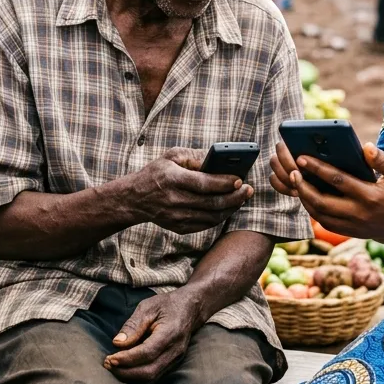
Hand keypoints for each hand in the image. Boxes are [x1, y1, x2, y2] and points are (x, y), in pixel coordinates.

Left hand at [104, 289, 203, 381]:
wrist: (191, 308)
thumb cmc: (168, 305)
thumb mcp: (148, 307)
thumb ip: (133, 325)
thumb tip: (117, 343)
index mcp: (171, 333)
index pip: (147, 353)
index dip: (127, 359)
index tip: (110, 358)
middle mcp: (175, 350)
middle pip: (149, 372)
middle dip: (125, 372)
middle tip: (107, 364)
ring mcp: (176, 359)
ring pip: (151, 378)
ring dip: (129, 377)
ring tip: (113, 367)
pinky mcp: (173, 364)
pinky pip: (154, 377)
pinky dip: (137, 377)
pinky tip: (125, 368)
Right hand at [127, 149, 252, 233]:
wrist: (135, 199)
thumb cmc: (157, 173)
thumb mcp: (171, 156)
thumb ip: (195, 156)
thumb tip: (218, 159)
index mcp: (172, 179)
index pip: (203, 183)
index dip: (223, 183)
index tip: (240, 180)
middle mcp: (174, 200)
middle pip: (211, 203)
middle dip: (234, 197)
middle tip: (248, 190)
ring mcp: (176, 217)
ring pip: (211, 216)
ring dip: (231, 208)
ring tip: (242, 198)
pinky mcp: (178, 227)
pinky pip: (205, 224)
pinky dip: (220, 216)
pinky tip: (228, 207)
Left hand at [269, 142, 383, 241]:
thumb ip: (382, 160)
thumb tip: (364, 146)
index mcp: (371, 196)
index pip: (337, 181)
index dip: (317, 169)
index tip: (302, 158)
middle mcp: (361, 214)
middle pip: (322, 203)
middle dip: (303, 188)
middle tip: (292, 173)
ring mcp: (358, 227)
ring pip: (322, 217)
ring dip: (306, 201)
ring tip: (296, 185)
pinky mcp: (358, 233)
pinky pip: (330, 225)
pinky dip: (316, 214)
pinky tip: (310, 200)